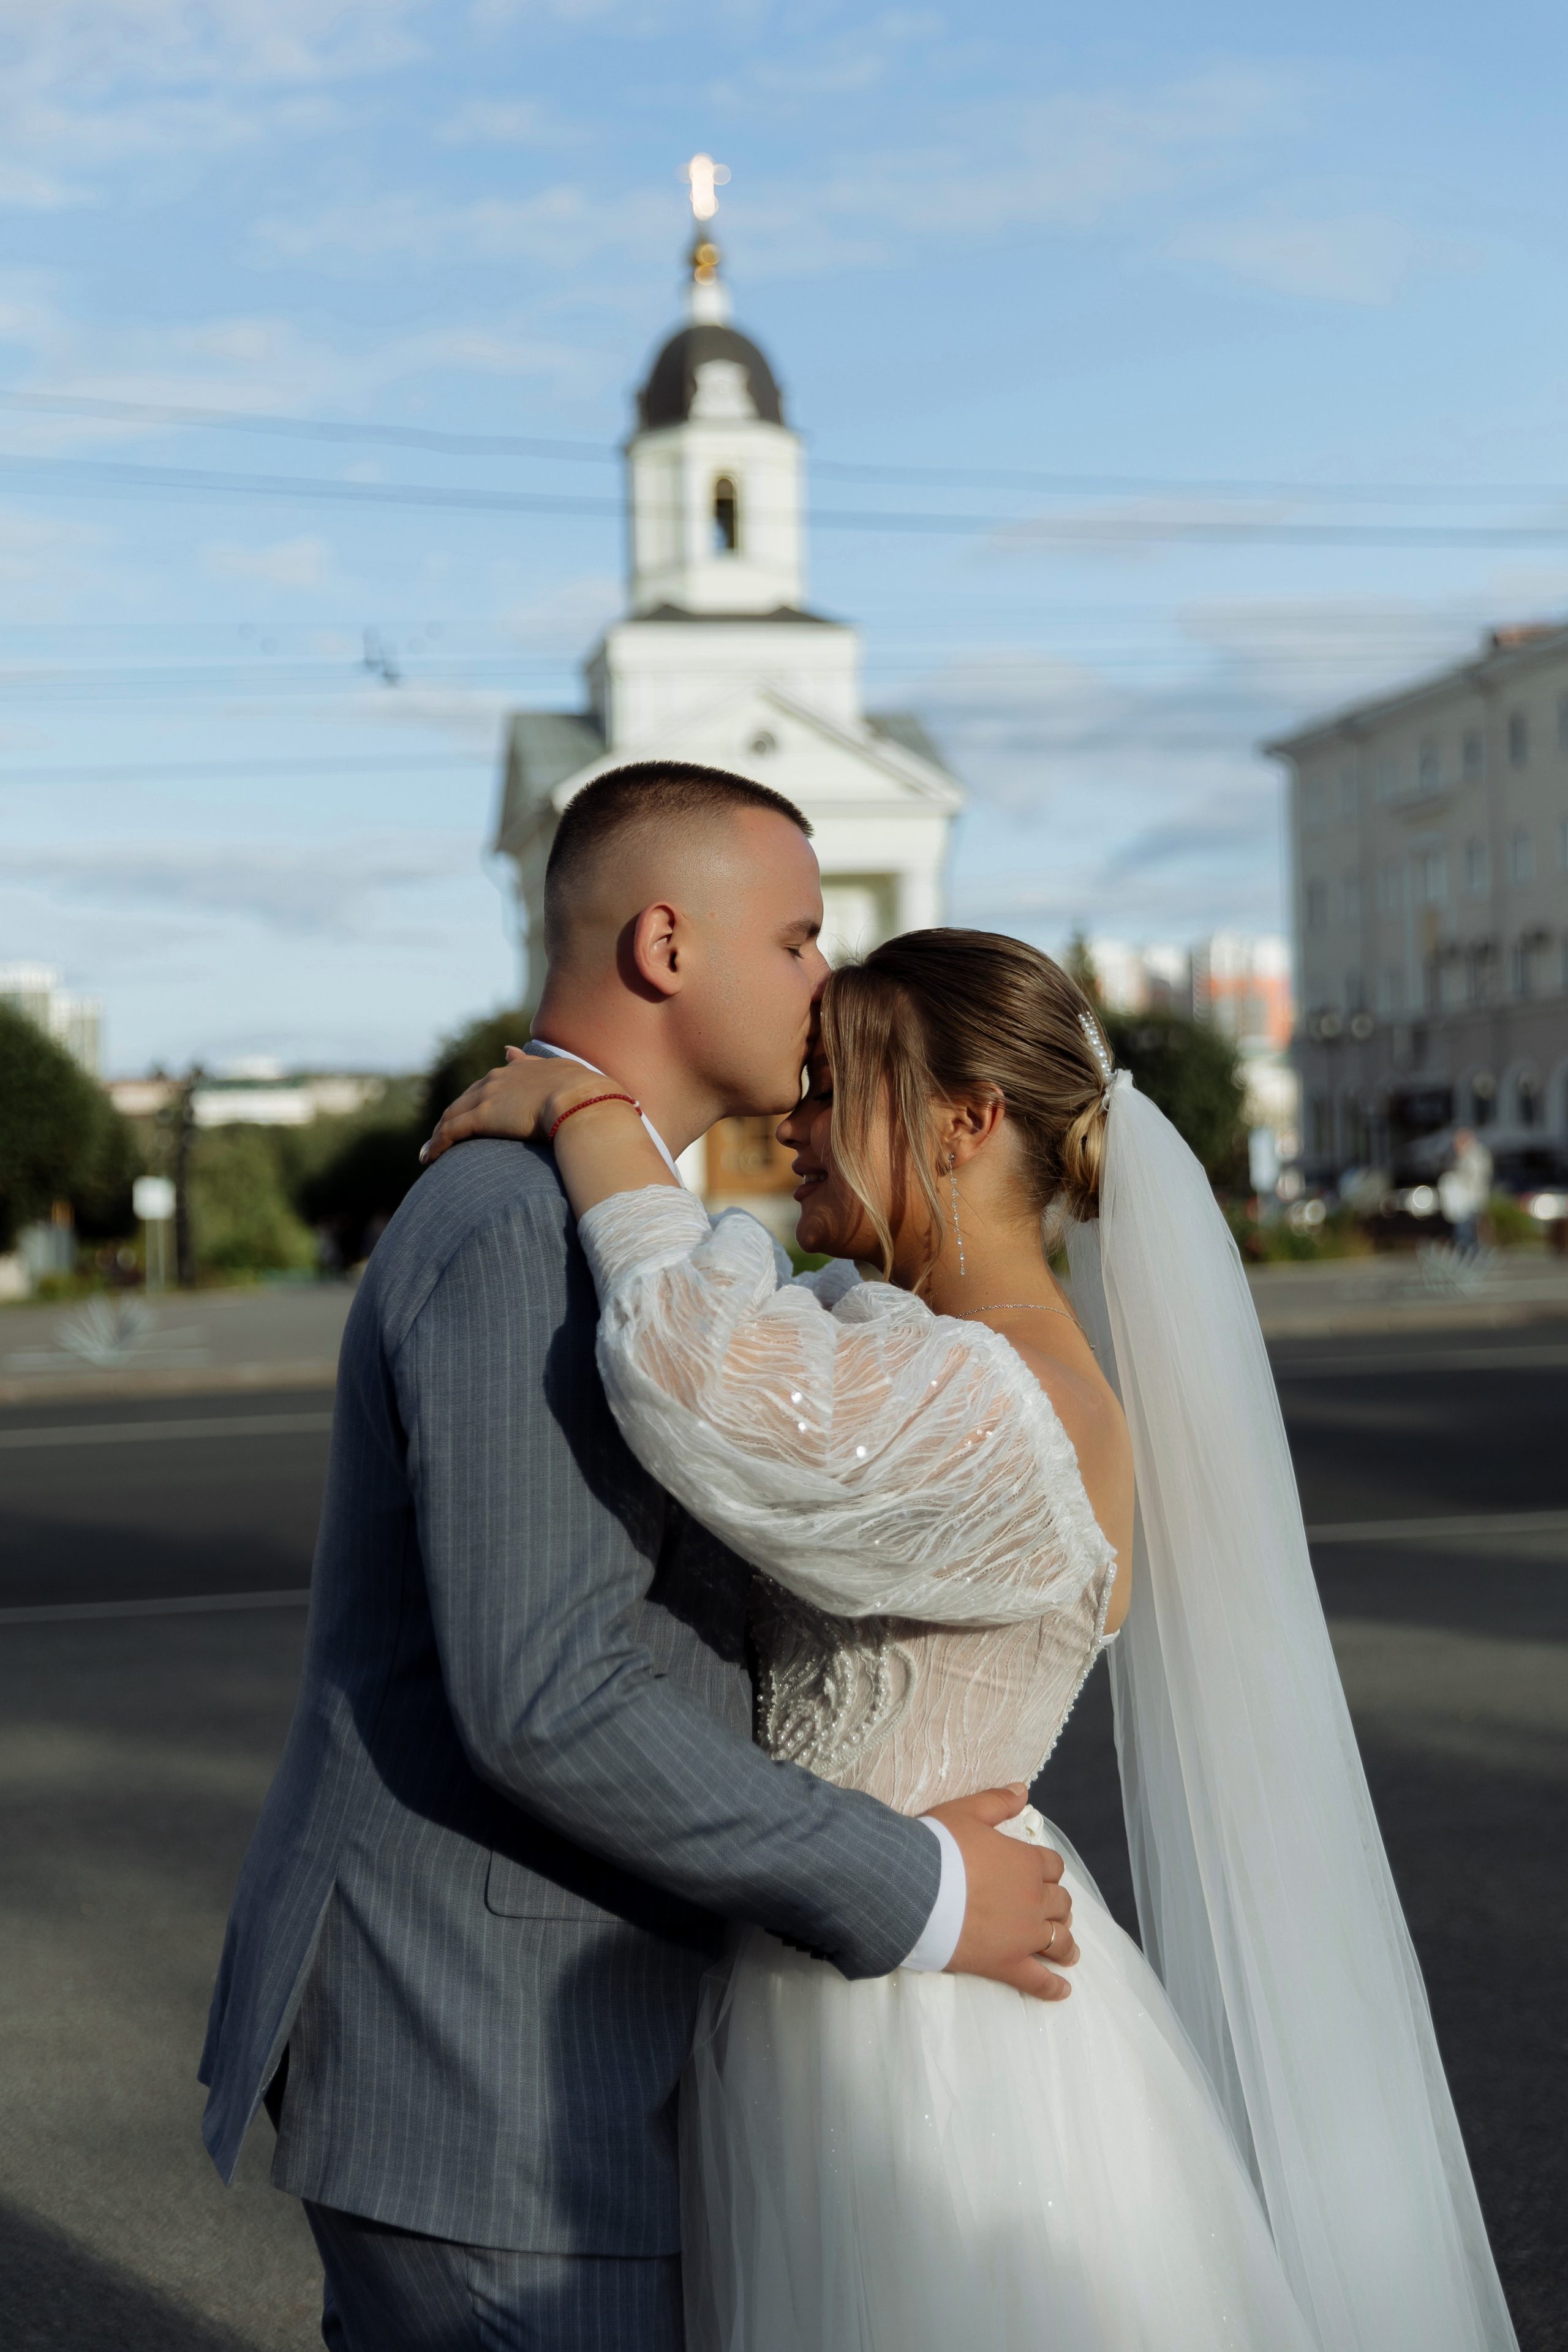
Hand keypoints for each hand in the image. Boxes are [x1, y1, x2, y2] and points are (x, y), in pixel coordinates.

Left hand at [420, 1049, 596, 1165]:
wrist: (583, 1102)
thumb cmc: (588, 1095)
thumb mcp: (565, 1072)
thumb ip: (540, 1065)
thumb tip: (512, 1052)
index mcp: (520, 1070)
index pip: (490, 1085)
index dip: (479, 1100)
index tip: (472, 1112)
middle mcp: (498, 1078)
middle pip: (466, 1099)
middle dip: (454, 1118)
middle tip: (443, 1137)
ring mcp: (487, 1096)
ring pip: (453, 1115)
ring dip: (439, 1134)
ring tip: (429, 1152)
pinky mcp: (481, 1116)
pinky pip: (450, 1131)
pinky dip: (436, 1144)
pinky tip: (429, 1159)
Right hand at [927, 1784, 1078, 2001]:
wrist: (913, 1888)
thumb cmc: (936, 1847)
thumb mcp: (966, 1812)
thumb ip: (998, 1801)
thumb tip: (1023, 1790)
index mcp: (1026, 1862)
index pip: (1052, 1867)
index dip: (1048, 1871)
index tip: (1043, 1877)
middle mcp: (1033, 1899)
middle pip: (1060, 1904)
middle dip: (1059, 1907)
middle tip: (1054, 1913)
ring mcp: (1024, 1934)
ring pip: (1059, 1940)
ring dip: (1066, 1945)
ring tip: (1068, 1952)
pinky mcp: (1006, 1963)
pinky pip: (1038, 1980)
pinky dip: (1053, 1987)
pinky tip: (1062, 1991)